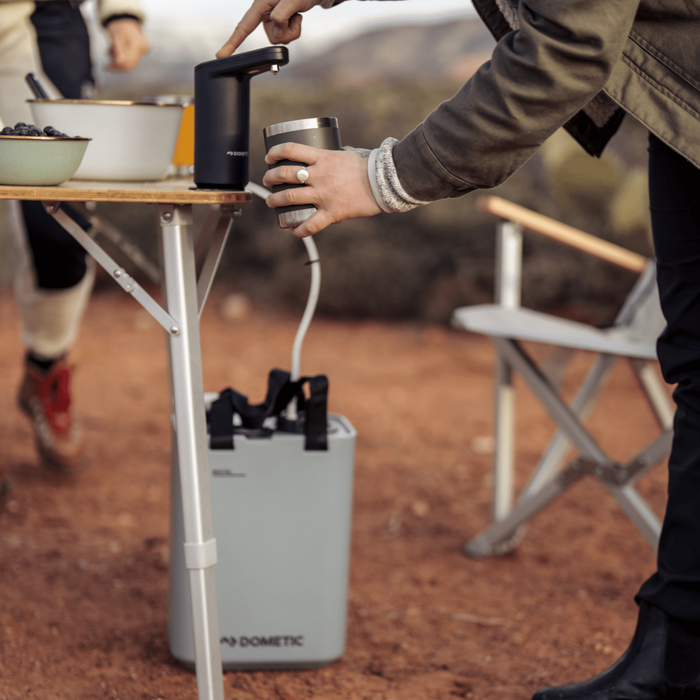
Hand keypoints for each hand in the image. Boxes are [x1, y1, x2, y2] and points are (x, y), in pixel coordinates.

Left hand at [105, 18, 149, 71]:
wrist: (125, 20)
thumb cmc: (119, 26)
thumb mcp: (115, 37)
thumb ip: (118, 50)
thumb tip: (119, 62)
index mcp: (138, 44)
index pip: (127, 62)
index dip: (116, 66)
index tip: (106, 67)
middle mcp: (143, 49)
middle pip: (130, 65)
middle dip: (117, 67)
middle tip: (107, 66)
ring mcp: (144, 51)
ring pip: (130, 64)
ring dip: (118, 62)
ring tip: (111, 52)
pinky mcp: (142, 53)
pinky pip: (131, 61)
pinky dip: (122, 59)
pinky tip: (116, 53)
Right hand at [216, 0, 320, 56]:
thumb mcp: (293, 1)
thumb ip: (281, 16)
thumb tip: (274, 29)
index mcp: (261, 4)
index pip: (244, 27)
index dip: (232, 42)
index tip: (220, 56)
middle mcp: (264, 12)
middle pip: (271, 38)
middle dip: (286, 31)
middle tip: (295, 15)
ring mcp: (272, 18)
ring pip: (280, 39)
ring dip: (292, 30)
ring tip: (297, 14)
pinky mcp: (280, 21)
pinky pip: (286, 36)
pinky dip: (295, 28)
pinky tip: (298, 15)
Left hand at [263, 143, 382, 237]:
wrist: (383, 183)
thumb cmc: (369, 167)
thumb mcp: (349, 154)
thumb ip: (337, 155)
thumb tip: (338, 151)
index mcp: (322, 158)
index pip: (290, 150)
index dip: (274, 153)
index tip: (269, 158)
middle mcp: (319, 175)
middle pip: (284, 174)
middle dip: (270, 178)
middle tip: (268, 181)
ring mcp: (323, 195)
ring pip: (289, 197)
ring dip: (275, 201)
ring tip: (271, 202)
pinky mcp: (331, 213)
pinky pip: (310, 225)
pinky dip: (299, 229)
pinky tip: (293, 230)